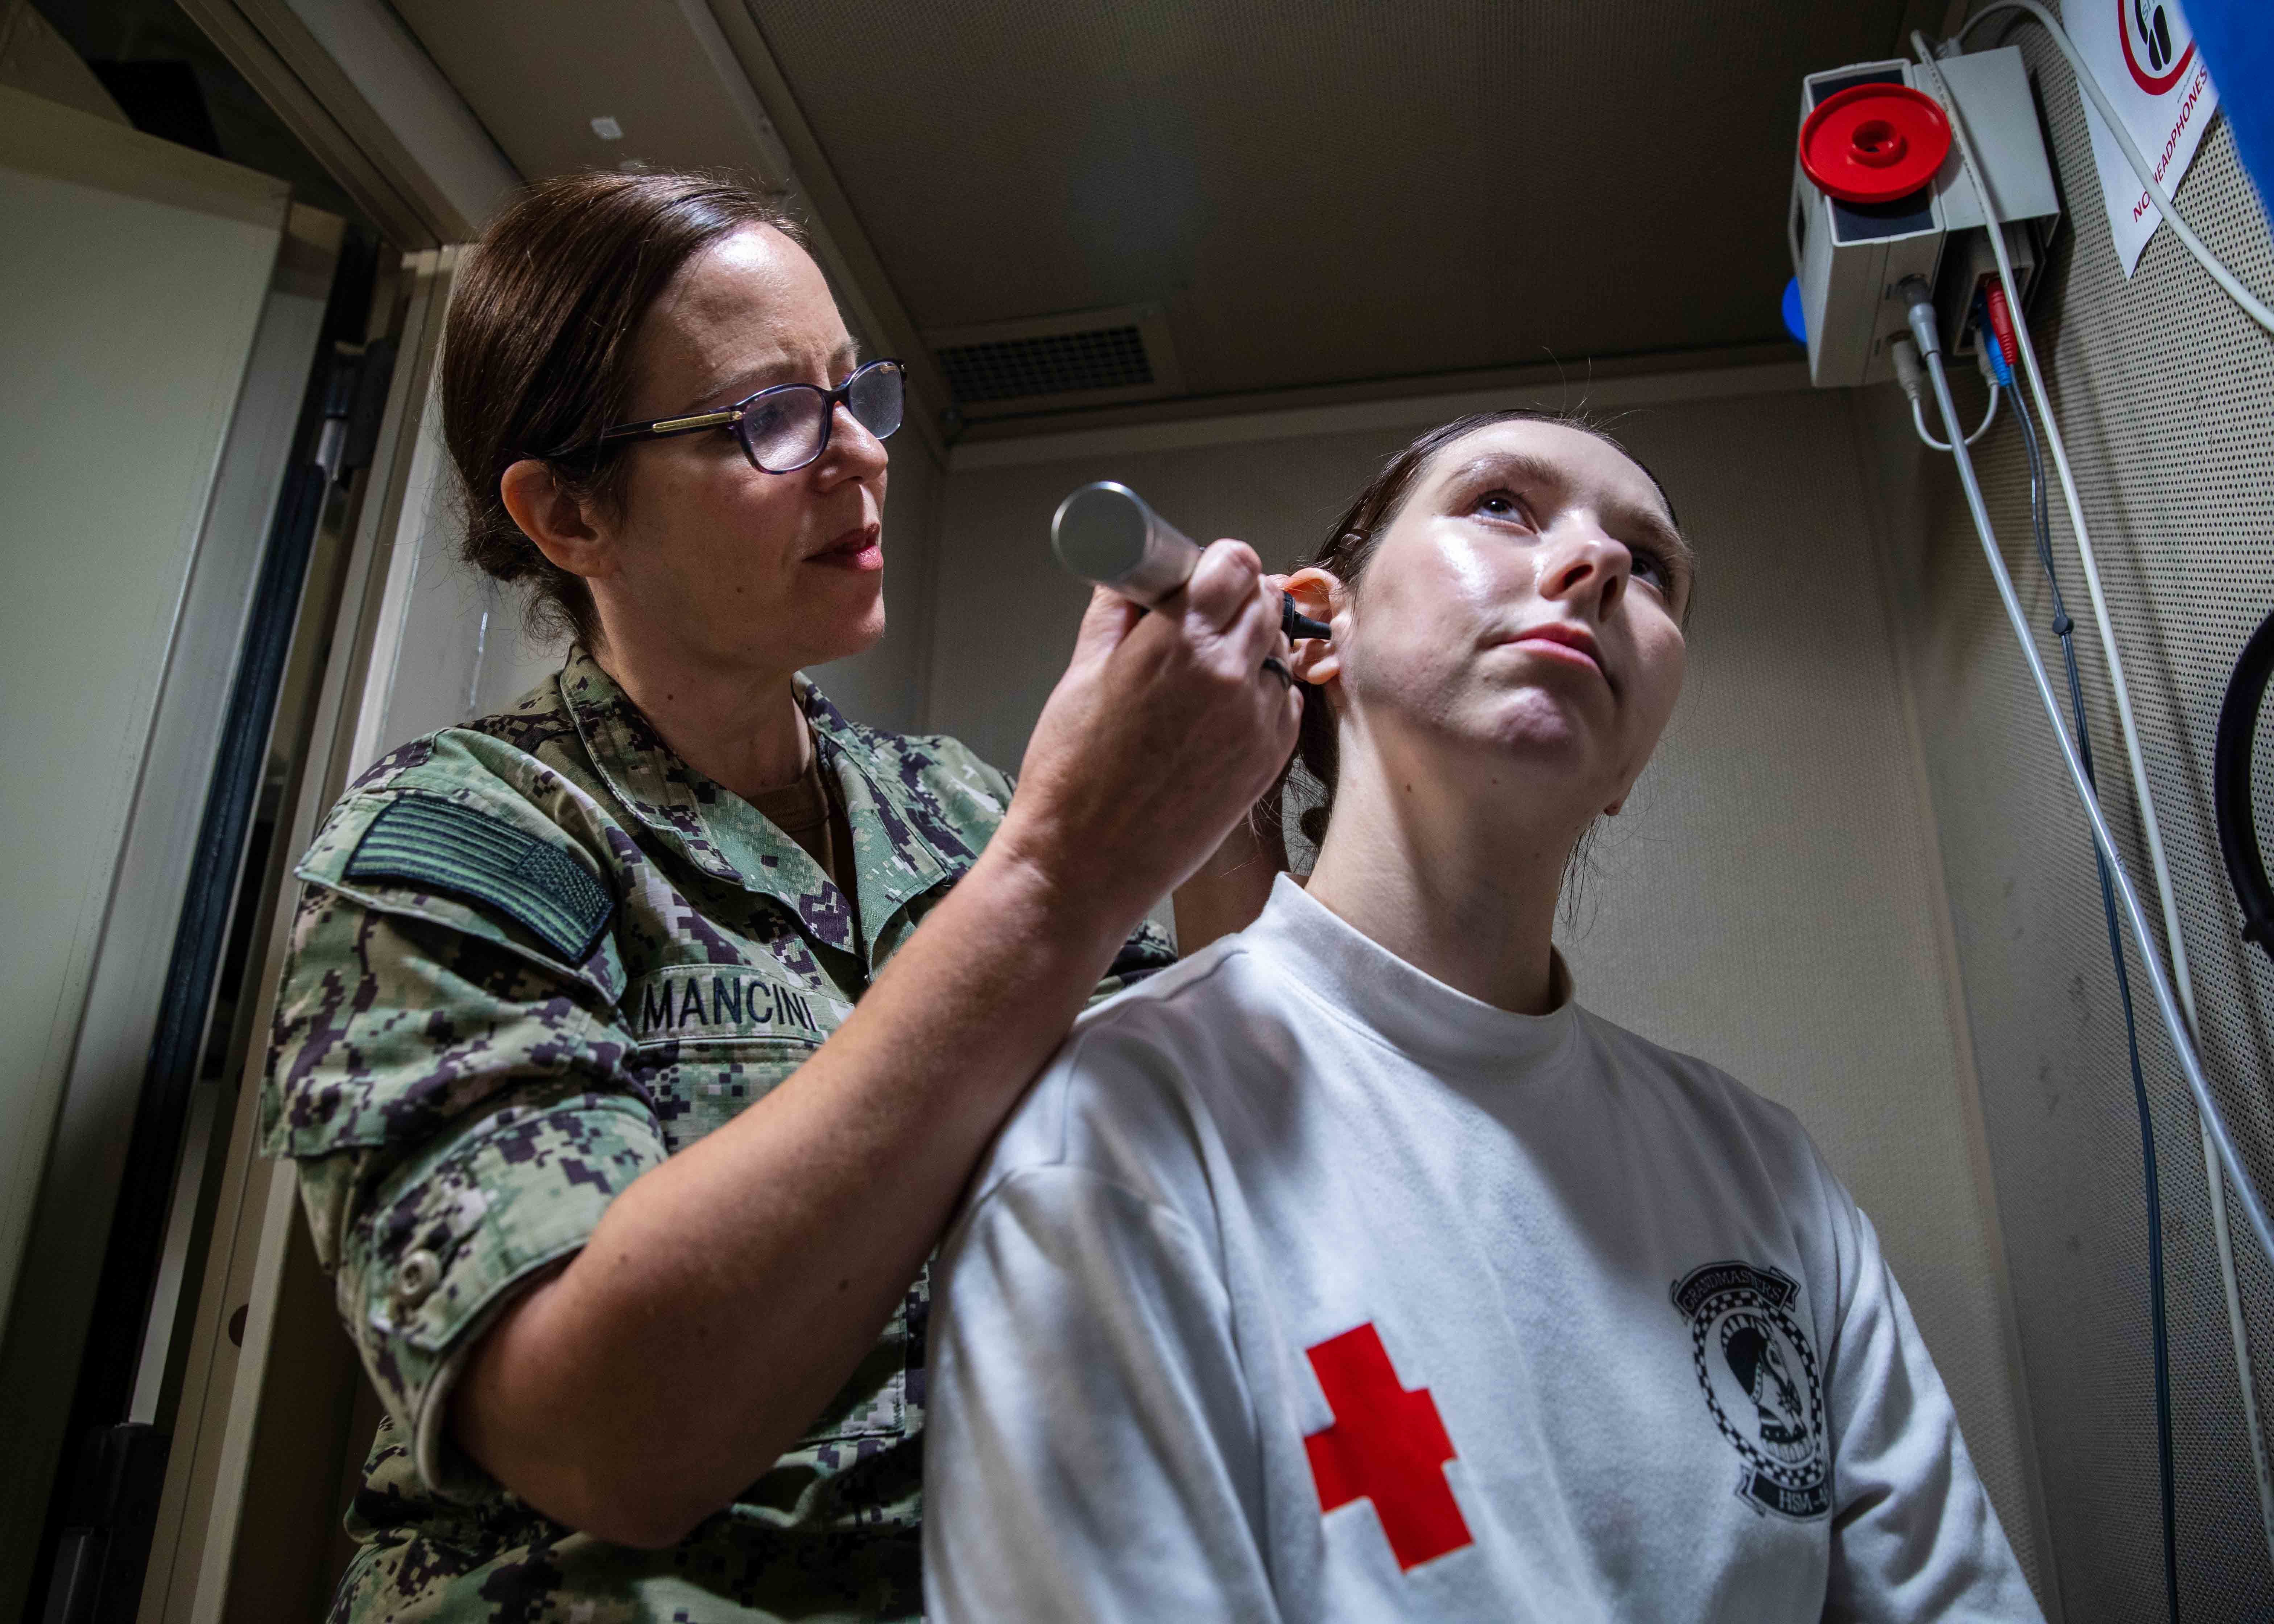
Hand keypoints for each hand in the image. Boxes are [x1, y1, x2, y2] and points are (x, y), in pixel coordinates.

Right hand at [1003, 540, 1300, 928]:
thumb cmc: (1072, 770)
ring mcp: (1256, 719)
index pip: (1236, 563)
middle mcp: (1230, 673)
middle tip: (1200, 620)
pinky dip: (1262, 692)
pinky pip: (1284, 699)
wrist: (1087, 862)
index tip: (1201, 574)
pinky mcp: (1270, 759)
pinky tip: (1220, 710)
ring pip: (1279, 649)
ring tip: (1205, 671)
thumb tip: (1140, 573)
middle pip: (1264, 600)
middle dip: (1235, 598)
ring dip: (1252, 645)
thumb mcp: (1080, 672)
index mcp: (1180, 641)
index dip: (1219, 562)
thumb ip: (1118, 610)